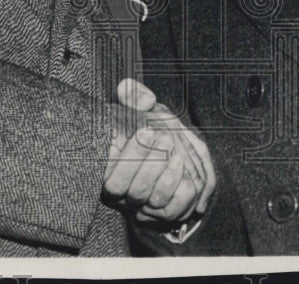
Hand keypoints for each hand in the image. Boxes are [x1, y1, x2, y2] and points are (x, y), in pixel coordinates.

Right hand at [102, 78, 215, 224]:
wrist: (171, 148)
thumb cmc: (150, 127)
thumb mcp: (140, 108)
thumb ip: (133, 97)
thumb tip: (127, 87)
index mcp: (111, 170)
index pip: (111, 177)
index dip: (130, 155)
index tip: (147, 129)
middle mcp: (124, 193)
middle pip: (130, 190)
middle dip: (149, 163)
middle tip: (165, 137)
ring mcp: (144, 205)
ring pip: (151, 201)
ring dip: (166, 179)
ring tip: (177, 155)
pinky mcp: (166, 211)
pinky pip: (173, 211)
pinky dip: (182, 195)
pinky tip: (188, 177)